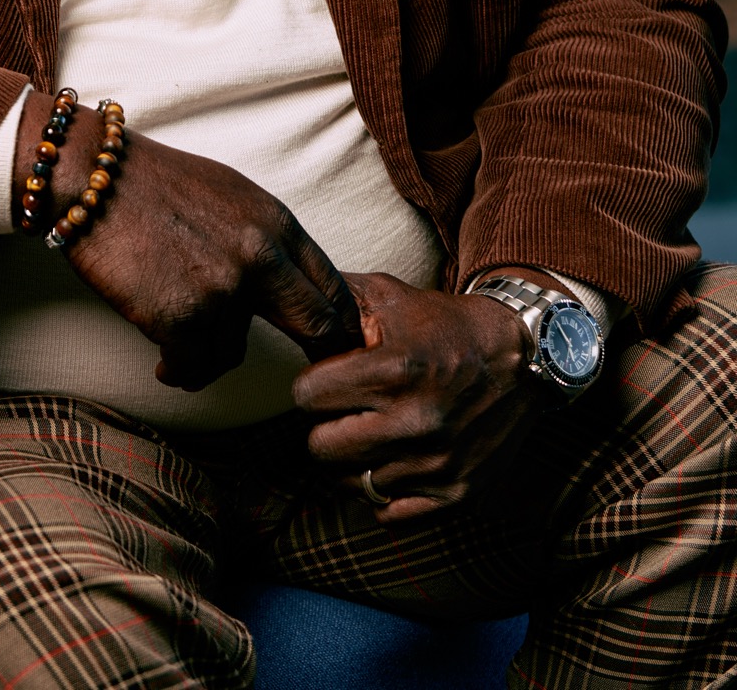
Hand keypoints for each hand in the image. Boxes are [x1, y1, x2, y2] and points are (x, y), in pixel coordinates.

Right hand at [13, 93, 362, 389]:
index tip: (336, 351)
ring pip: (235, 353)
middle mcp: (259, 256)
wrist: (91, 177)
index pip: (335, 289)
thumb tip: (298, 292)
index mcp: (276, 222)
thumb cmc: (155, 184)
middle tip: (310, 382)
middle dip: (318, 360)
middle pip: (318, 330)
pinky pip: (193, 368)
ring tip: (180, 333)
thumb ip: (268, 241)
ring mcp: (221, 289)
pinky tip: (164, 358)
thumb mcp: (232, 195)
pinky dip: (178, 368)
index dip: (343, 328)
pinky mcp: (180, 318)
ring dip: (210, 352)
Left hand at [293, 273, 544, 522]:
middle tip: (347, 409)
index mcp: (393, 370)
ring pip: (349, 483)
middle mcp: (413, 422)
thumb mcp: (390, 295)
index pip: (304, 397)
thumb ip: (334, 296)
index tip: (329, 379)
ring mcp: (435, 465)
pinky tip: (391, 461)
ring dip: (354, 460)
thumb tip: (284, 298)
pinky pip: (386, 513)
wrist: (524, 359)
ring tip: (373, 431)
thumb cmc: (446, 324)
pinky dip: (381, 492)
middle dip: (325, 425)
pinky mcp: (455, 495)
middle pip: (319, 448)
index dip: (311, 385)